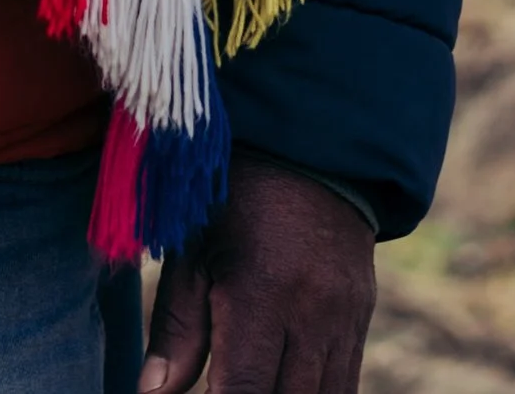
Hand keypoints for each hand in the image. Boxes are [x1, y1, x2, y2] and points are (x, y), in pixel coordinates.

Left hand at [139, 154, 375, 393]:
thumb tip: (152, 393)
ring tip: (249, 381)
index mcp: (261, 291)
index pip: (245, 392)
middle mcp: (312, 314)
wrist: (309, 145)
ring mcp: (345, 321)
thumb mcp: (192, 245)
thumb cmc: (233, 192)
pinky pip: (346, 385)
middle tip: (216, 387)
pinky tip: (281, 383)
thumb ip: (175, 326)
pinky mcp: (362, 321)